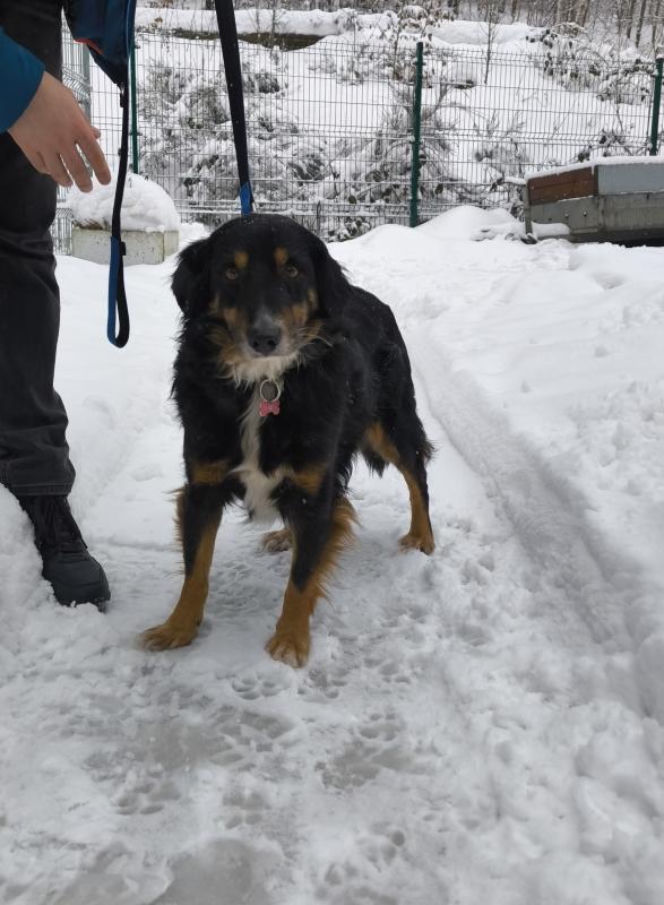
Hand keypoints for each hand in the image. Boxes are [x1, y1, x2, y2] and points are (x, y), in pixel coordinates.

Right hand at [8, 71, 110, 191]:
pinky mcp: (28, 147)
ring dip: (66, 181)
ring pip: (58, 173)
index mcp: (77, 127)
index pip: (95, 155)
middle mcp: (63, 140)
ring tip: (69, 183)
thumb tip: (96, 135)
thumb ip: (83, 120)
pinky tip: (50, 171)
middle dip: (85, 183)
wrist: (17, 85)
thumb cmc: (45, 88)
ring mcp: (45, 145)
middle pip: (78, 170)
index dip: (102, 172)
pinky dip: (47, 171)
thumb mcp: (70, 100)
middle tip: (87, 188)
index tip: (105, 181)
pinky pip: (40, 166)